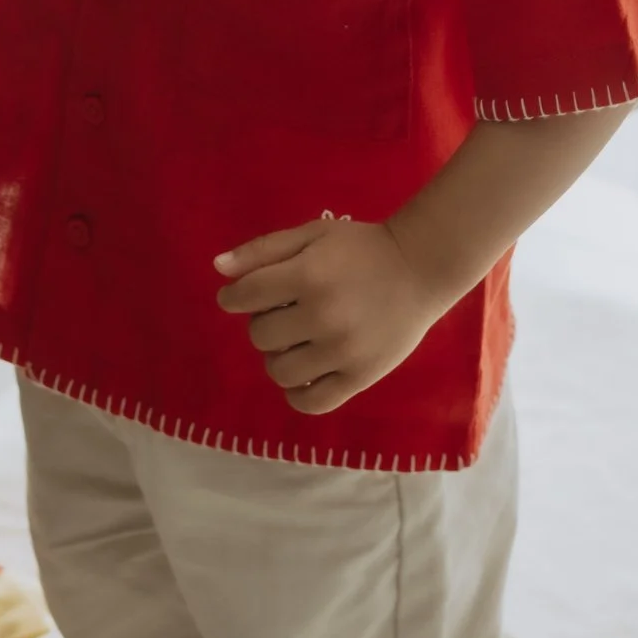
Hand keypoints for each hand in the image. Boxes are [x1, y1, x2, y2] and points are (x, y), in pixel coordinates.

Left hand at [213, 215, 450, 414]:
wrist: (420, 269)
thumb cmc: (361, 248)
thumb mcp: (311, 235)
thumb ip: (263, 250)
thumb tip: (217, 268)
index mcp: (308, 276)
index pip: (246, 297)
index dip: (234, 297)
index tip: (240, 297)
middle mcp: (323, 317)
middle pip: (260, 335)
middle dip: (263, 323)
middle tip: (284, 312)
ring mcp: (343, 353)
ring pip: (280, 371)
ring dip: (278, 356)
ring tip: (297, 341)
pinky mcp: (360, 378)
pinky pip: (311, 403)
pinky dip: (297, 392)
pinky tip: (305, 372)